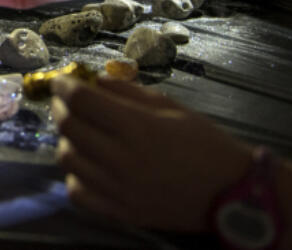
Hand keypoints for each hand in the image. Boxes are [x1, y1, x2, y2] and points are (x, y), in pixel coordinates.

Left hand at [51, 75, 251, 231]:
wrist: (230, 191)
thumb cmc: (204, 143)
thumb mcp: (171, 107)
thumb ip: (128, 92)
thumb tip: (94, 81)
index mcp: (137, 127)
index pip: (81, 100)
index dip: (64, 85)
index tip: (61, 79)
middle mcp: (122, 159)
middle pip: (68, 126)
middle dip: (60, 106)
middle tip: (66, 100)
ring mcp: (118, 189)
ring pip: (67, 159)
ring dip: (66, 139)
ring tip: (79, 132)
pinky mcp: (120, 212)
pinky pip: (77, 192)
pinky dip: (74, 174)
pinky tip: (87, 164)